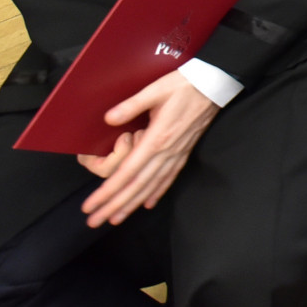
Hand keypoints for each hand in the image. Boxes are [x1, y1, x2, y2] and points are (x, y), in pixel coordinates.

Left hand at [77, 71, 218, 225]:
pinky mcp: (184, 151)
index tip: (91, 205)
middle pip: (137, 186)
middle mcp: (167, 152)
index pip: (127, 173)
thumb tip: (109, 119)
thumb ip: (131, 105)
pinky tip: (148, 202)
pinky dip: (157, 192)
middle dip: (114, 206)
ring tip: (115, 218)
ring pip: (152, 186)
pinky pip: (169, 177)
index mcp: (157, 138)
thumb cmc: (186, 85)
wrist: (216, 84)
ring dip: (132, 204)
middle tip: (94, 221)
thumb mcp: (156, 89)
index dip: (107, 192)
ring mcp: (177, 153)